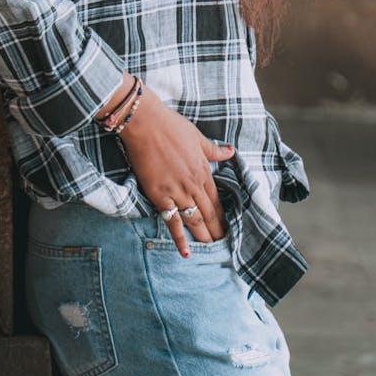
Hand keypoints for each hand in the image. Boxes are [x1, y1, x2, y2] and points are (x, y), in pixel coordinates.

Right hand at [118, 86, 233, 256]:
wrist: (144, 122)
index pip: (216, 199)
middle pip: (208, 213)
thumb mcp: (197, 136)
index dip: (222, 215)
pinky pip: (172, 222)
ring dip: (204, 236)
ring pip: (194, 220)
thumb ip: (214, 149)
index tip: (227, 226)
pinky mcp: (159, 196)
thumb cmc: (170, 125)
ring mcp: (177, 191)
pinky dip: (180, 238)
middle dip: (217, 229)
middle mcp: (193, 184)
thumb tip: (230, 151)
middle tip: (223, 243)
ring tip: (211, 248)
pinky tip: (186, 252)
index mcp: (203, 169)